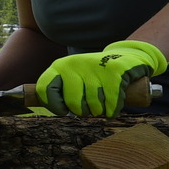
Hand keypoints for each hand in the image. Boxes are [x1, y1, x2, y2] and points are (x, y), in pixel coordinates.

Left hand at [36, 40, 165, 115]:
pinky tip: (112, 110)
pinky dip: (112, 110)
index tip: (64, 110)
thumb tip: (41, 105)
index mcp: (60, 66)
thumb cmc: (94, 74)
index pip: (45, 89)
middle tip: (88, 109)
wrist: (126, 57)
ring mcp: (95, 66)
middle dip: (82, 112)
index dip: (53, 105)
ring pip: (94, 104)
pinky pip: (111, 101)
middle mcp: (74, 64)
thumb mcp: (72, 76)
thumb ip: (58, 89)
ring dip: (99, 111)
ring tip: (102, 105)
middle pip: (73, 103)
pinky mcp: (115, 71)